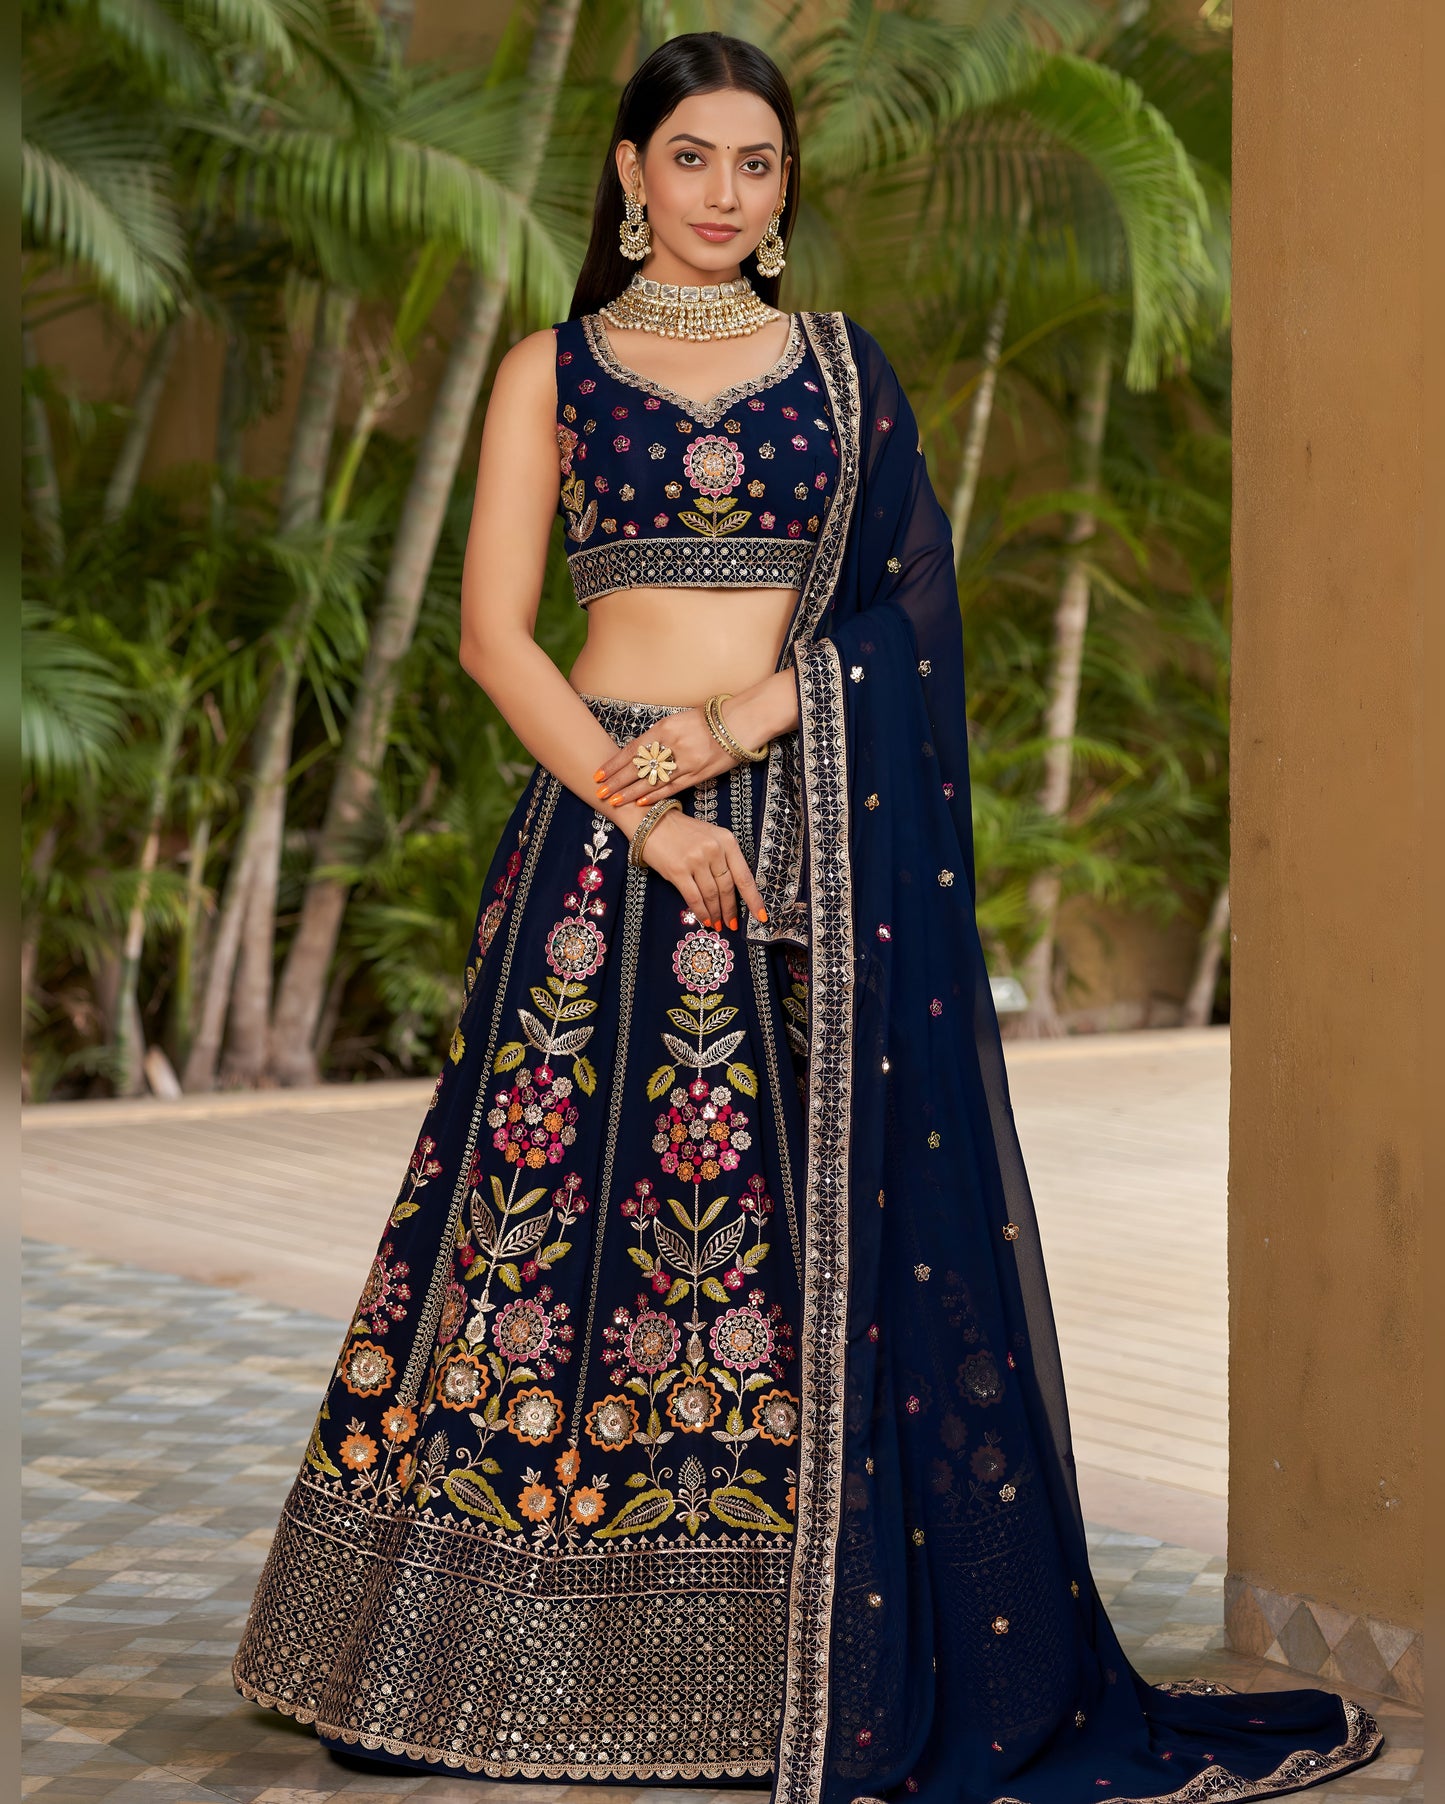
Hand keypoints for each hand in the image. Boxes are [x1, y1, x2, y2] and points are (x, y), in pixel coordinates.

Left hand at [594, 702, 755, 813]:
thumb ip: (659, 736)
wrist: (738, 723)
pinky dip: (655, 795)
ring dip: (631, 793)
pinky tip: (641, 803)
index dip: (613, 764)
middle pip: (637, 767)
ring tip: (614, 802)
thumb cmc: (708, 720)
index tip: (598, 774)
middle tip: (599, 792)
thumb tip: (640, 752)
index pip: (631, 750)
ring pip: (651, 781)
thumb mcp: (678, 720)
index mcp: (663, 728)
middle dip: (616, 781)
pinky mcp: (697, 774)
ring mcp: (684, 761)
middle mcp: (671, 745)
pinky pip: (672, 787)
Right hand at [633, 808, 767, 930]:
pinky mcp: (678, 870)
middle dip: (731, 910)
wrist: (652, 822)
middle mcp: (714, 850)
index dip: (753, 899)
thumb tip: (732, 892)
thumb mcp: (711, 837)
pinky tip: (706, 920)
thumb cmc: (684, 832)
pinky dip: (702, 912)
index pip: (744, 876)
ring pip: (712, 895)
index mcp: (727, 841)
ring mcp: (696, 860)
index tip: (761, 916)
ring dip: (716, 913)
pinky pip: (694, 897)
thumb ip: (724, 859)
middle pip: (728, 888)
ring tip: (719, 924)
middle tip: (733, 924)